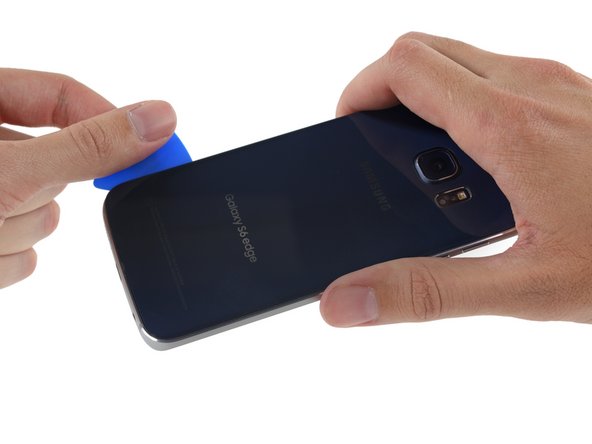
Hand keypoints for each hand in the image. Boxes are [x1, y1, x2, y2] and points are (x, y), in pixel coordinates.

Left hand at [0, 69, 175, 287]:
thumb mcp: (9, 170)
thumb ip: (86, 147)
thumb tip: (157, 120)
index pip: (61, 95)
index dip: (109, 120)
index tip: (157, 148)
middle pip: (57, 164)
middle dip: (40, 193)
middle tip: (5, 202)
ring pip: (43, 215)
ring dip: (17, 232)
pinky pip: (24, 256)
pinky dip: (3, 263)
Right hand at [320, 32, 591, 325]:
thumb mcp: (526, 288)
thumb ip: (427, 292)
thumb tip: (350, 299)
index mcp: (509, 125)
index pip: (405, 66)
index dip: (360, 89)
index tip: (348, 128)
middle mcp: (534, 88)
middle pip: (428, 52)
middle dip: (386, 88)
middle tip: (379, 143)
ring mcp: (560, 88)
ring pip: (465, 62)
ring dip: (427, 99)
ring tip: (428, 164)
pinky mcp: (576, 100)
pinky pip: (500, 81)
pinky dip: (466, 107)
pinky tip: (482, 168)